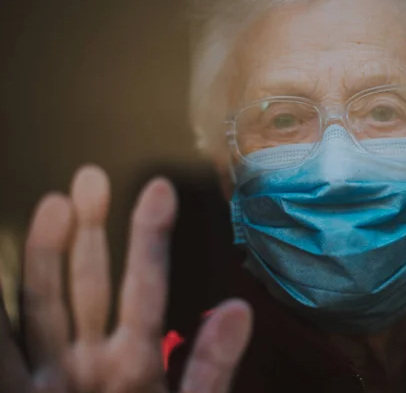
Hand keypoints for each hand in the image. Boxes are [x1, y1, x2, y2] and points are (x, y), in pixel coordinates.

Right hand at [0, 165, 251, 392]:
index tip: (161, 190)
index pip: (143, 289)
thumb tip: (240, 307)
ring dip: (45, 257)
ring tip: (54, 203)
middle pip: (86, 285)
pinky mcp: (18, 392)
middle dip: (88, 232)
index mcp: (131, 363)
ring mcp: (46, 379)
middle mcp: (86, 363)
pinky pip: (2, 349)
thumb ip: (210, 367)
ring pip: (43, 305)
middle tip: (92, 177)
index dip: (150, 239)